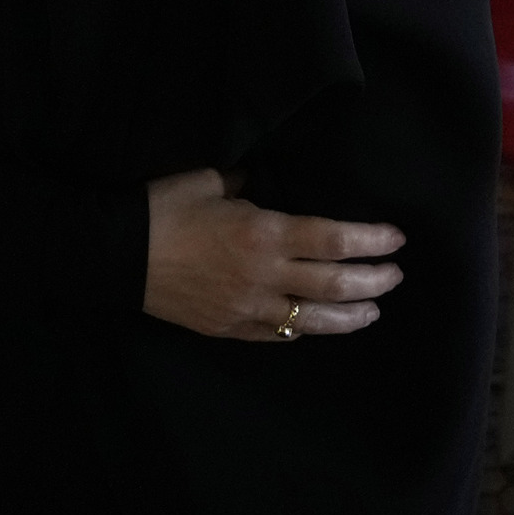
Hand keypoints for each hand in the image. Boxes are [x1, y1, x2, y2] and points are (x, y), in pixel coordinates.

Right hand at [140, 169, 404, 341]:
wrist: (117, 255)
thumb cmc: (163, 207)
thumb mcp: (209, 180)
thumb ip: (244, 185)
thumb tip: (260, 186)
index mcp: (264, 232)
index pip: (333, 240)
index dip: (371, 241)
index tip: (397, 239)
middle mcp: (265, 274)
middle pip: (334, 284)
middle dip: (373, 281)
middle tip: (396, 277)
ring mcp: (249, 307)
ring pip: (314, 319)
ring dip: (350, 317)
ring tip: (372, 311)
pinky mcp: (230, 328)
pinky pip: (277, 334)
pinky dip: (303, 330)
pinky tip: (316, 326)